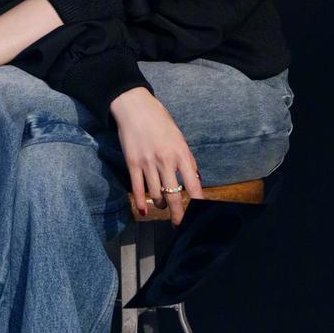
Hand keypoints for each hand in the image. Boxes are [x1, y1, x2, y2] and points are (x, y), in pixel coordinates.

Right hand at [110, 87, 202, 226]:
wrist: (135, 107)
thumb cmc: (160, 121)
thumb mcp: (179, 138)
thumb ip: (186, 159)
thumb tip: (194, 180)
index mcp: (181, 153)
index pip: (193, 184)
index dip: (198, 202)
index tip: (201, 213)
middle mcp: (165, 161)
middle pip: (173, 196)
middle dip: (178, 215)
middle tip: (180, 225)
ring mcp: (147, 164)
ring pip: (155, 196)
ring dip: (160, 205)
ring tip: (162, 205)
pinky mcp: (132, 164)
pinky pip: (137, 190)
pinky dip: (140, 203)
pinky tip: (144, 211)